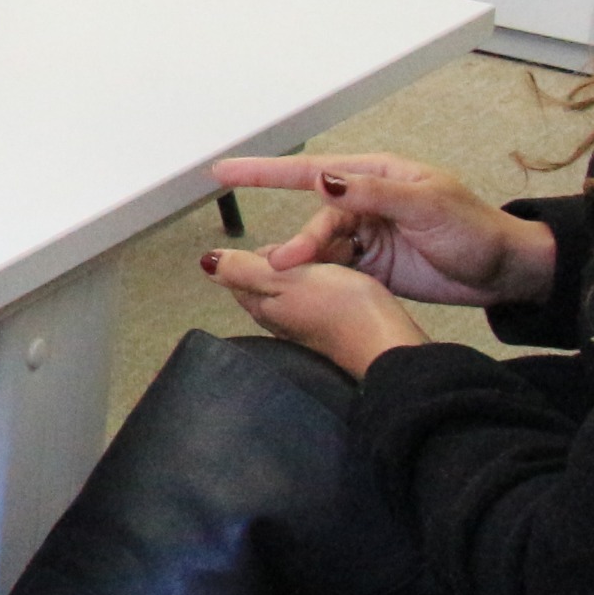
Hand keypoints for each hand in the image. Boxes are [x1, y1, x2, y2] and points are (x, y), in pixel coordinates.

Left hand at [202, 245, 428, 378]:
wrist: (388, 344)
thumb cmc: (339, 306)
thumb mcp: (286, 277)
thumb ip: (244, 269)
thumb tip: (205, 262)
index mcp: (260, 305)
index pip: (244, 270)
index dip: (267, 251)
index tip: (294, 250)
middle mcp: (276, 319)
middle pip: (270, 278)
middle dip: (288, 260)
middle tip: (317, 255)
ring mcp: (304, 327)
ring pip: (297, 287)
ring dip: (310, 270)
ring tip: (334, 265)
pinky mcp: (331, 330)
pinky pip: (321, 299)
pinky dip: (329, 285)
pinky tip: (345, 283)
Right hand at [206, 153, 559, 310]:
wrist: (505, 272)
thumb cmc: (476, 229)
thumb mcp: (428, 205)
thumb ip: (374, 193)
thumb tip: (325, 180)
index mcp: (377, 176)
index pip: (313, 171)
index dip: (266, 171)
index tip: (225, 171)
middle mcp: (367, 202)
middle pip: (315, 217)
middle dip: (298, 240)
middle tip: (282, 262)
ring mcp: (368, 235)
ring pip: (321, 245)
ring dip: (306, 260)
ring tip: (290, 278)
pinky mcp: (372, 266)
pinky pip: (334, 267)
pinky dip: (319, 275)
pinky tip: (305, 285)